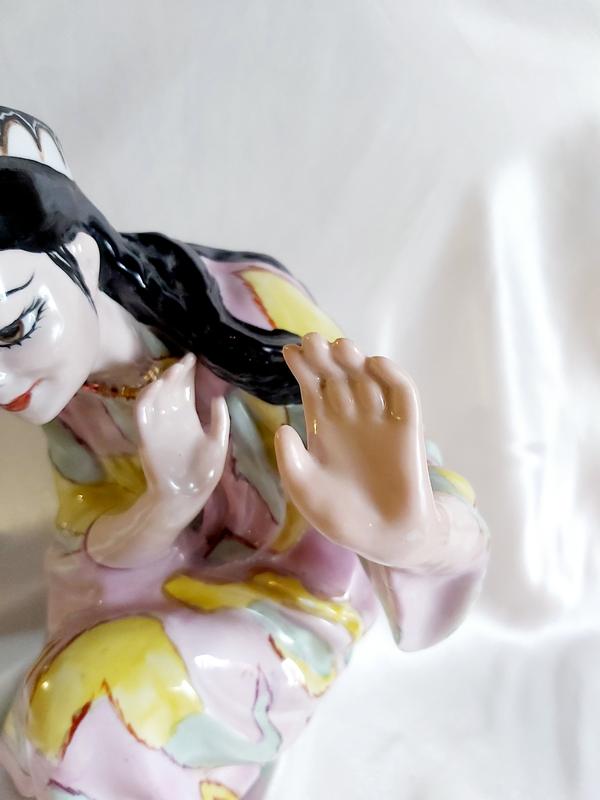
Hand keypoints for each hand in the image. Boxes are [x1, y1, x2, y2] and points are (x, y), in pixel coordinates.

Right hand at [135, 353, 229, 528]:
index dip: (189, 373)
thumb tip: (219, 398)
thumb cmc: (203, 473)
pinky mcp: (146, 435)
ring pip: (155, 396)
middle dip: (176, 372)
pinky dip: (146, 399)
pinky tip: (156, 388)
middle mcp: (172, 417)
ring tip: (174, 371)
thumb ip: (219, 422)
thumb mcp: (218, 445)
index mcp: (189, 417)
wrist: (185, 496)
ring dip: (162, 382)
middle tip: (185, 360)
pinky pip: (142, 413)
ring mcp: (158, 425)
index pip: (186, 389)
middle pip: (171, 387)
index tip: (194, 358)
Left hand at [274, 333, 444, 568]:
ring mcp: (379, 418)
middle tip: (312, 341)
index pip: (312, 385)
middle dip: (324, 355)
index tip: (288, 351)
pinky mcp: (407, 426)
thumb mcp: (305, 490)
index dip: (302, 366)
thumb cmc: (340, 514)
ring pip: (367, 376)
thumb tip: (282, 428)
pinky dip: (392, 374)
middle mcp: (351, 416)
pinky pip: (402, 393)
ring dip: (354, 358)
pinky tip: (374, 364)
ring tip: (338, 347)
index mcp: (323, 426)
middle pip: (336, 374)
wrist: (383, 536)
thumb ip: (291, 461)